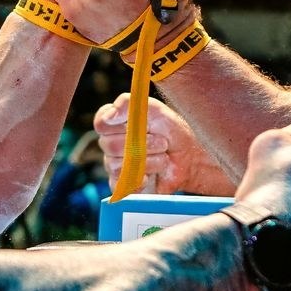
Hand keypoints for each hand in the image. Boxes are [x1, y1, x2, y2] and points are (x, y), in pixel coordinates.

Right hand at [95, 93, 228, 194]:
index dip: (114, 124)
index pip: (100, 123)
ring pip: (117, 165)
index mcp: (115, 123)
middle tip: (162, 142)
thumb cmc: (171, 131)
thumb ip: (129, 105)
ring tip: (163, 158)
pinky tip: (151, 175)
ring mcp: (114, 165)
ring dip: (147, 161)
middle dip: (141, 143)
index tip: (132, 124)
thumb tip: (110, 115)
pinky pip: (121, 185)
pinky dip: (140, 180)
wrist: (189, 158)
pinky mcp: (122, 185)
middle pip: (109, 145)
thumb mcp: (155, 110)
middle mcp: (111, 143)